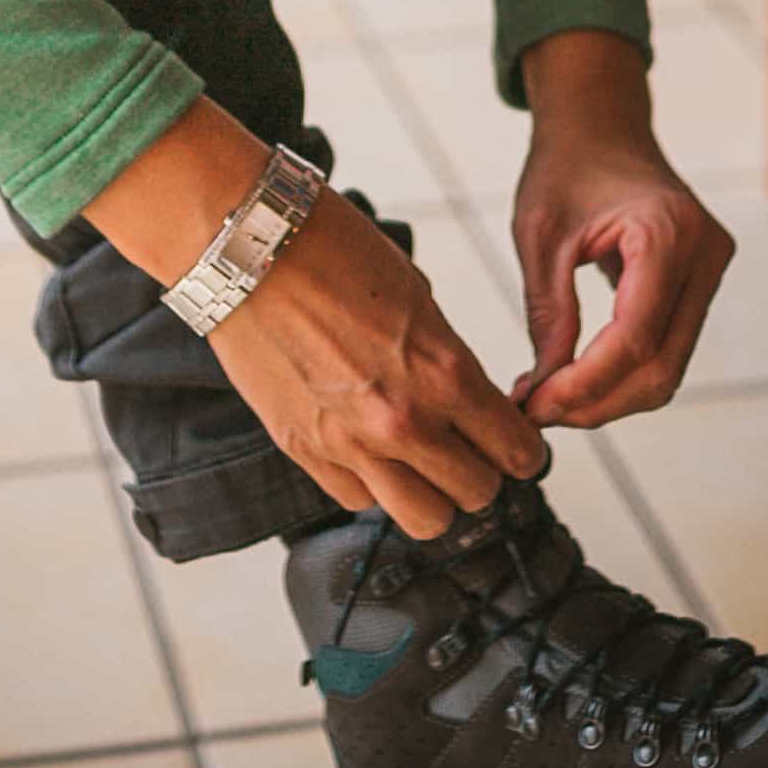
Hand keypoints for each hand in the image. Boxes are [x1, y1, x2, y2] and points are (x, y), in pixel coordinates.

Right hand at [79, 96, 544, 538]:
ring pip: (425, 520)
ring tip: (420, 462)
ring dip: (432, 493)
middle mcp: (402, 421)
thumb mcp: (417, 296)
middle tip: (466, 446)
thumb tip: (467, 401)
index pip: (517, 451)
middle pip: (477, 494)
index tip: (512, 439)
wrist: (246, 248)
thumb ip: (446, 359)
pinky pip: (359, 501)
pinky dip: (373, 485)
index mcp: (444, 372)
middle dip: (481, 471)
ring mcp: (350, 444)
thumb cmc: (333, 251)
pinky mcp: (303, 452)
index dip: (522, 448)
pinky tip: (368, 449)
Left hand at [508, 30, 734, 428]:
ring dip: (611, 395)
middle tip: (539, 411)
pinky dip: (626, 371)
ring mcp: (712, 268)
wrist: (601, 124)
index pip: (633, 338)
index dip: (584, 385)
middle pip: (661, 366)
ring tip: (552, 398)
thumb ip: (548, 316)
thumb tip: (544, 393)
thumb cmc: (566, 166)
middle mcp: (704, 253)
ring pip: (669, 366)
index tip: (536, 406)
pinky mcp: (704, 279)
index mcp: (666, 233)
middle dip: (598, 402)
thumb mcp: (539, 237)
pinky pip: (670, 345)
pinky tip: (578, 377)